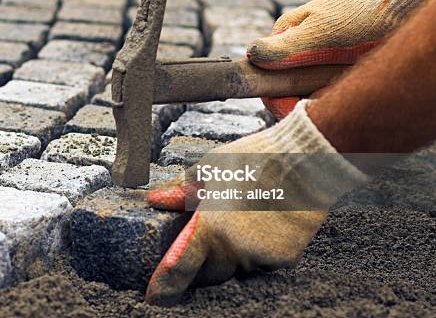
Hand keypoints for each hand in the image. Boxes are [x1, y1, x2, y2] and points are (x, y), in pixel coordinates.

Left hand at [145, 101, 367, 305]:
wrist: (303, 161)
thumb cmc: (251, 159)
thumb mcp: (208, 168)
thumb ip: (181, 190)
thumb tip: (156, 200)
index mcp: (209, 228)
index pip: (180, 268)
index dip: (164, 287)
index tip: (154, 299)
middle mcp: (233, 249)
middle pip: (211, 273)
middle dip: (205, 264)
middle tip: (209, 241)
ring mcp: (261, 256)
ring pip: (240, 268)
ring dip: (235, 254)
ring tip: (244, 221)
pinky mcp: (286, 257)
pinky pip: (265, 262)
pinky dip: (261, 250)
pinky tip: (266, 223)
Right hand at [247, 0, 435, 118]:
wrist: (397, 5)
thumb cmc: (359, 14)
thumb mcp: (319, 32)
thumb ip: (284, 47)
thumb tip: (250, 53)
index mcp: (282, 39)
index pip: (267, 82)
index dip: (278, 101)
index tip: (298, 109)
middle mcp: (293, 50)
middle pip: (285, 90)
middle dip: (302, 101)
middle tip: (327, 98)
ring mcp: (312, 58)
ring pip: (304, 92)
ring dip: (319, 99)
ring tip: (342, 87)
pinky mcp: (330, 65)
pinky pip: (323, 90)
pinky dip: (332, 95)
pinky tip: (347, 86)